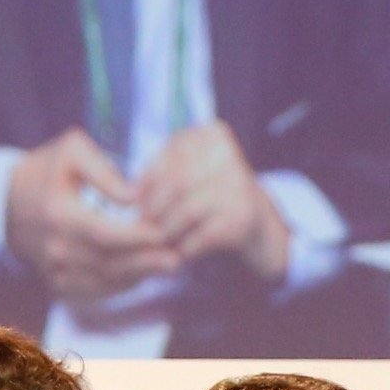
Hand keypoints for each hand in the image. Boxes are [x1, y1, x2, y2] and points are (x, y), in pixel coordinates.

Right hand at [4, 127, 174, 306]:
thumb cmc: (45, 171)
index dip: (138, 238)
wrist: (5, 203)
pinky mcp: (58, 285)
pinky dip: (122, 285)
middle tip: (177, 255)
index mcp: (58, 215)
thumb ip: (104, 171)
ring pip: (106, 281)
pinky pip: (96, 291)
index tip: (164, 232)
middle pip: (110, 263)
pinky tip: (144, 274)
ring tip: (168, 265)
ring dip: (139, 276)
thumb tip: (133, 199)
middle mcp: (55, 250)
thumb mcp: (71, 152)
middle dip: (146, 261)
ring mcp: (55, 271)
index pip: (106, 234)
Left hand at [137, 121, 289, 279]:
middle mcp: (229, 155)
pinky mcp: (243, 219)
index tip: (137, 204)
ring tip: (159, 241)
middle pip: (175, 184)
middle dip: (153, 209)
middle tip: (143, 227)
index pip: (167, 158)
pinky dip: (185, 248)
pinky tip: (181, 253)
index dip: (146, 184)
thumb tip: (129, 195)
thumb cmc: (214, 198)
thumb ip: (162, 173)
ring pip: (185, 211)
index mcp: (212, 135)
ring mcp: (239, 186)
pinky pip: (200, 236)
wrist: (261, 228)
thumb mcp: (191, 172)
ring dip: (167, 232)